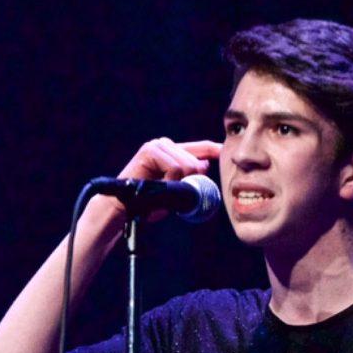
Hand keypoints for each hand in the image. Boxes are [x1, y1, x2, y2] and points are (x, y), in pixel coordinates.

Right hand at [90, 138, 223, 224]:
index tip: (227, 151)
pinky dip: (171, 181)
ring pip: (187, 165)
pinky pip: (175, 168)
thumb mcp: (177, 191)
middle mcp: (166, 144)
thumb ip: (191, 178)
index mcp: (174, 152)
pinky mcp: (149, 151)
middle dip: (190, 181)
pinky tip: (158, 185)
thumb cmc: (150, 202)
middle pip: (196, 162)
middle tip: (172, 191)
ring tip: (162, 189)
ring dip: (179, 183)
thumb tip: (204, 164)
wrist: (126, 207)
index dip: (215, 150)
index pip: (202, 148)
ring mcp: (157, 146)